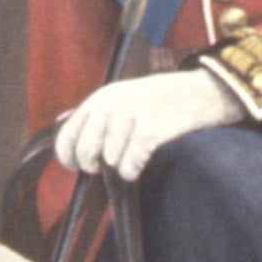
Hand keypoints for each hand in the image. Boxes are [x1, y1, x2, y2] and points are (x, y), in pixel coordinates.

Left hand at [56, 66, 239, 181]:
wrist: (201, 91)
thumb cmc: (159, 99)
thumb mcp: (121, 96)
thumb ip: (91, 111)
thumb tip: (60, 121)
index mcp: (101, 98)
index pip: (67, 134)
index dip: (67, 157)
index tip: (76, 167)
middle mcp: (112, 104)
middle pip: (86, 150)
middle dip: (92, 165)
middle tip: (104, 167)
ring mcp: (132, 114)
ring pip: (110, 158)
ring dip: (118, 166)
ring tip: (129, 161)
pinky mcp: (153, 127)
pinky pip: (130, 161)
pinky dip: (131, 170)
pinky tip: (136, 168)